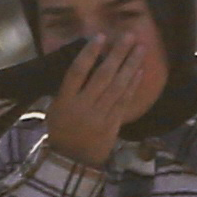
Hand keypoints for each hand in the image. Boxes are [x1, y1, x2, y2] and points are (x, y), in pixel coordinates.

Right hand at [40, 17, 165, 165]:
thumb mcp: (56, 108)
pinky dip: (133, 85)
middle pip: (103, 76)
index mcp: (65, 101)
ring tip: (140, 48)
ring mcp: (99, 116)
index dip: (89, 53)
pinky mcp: (113, 124)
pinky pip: (125, 101)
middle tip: (129, 36)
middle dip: (117, 54)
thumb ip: (68, 88)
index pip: (77, 72)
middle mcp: (83, 107)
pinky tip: (139, 70)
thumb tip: (85, 61)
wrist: (72, 160)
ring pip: (118, 87)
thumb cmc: (61, 129)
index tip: (100, 36)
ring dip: (130, 65)